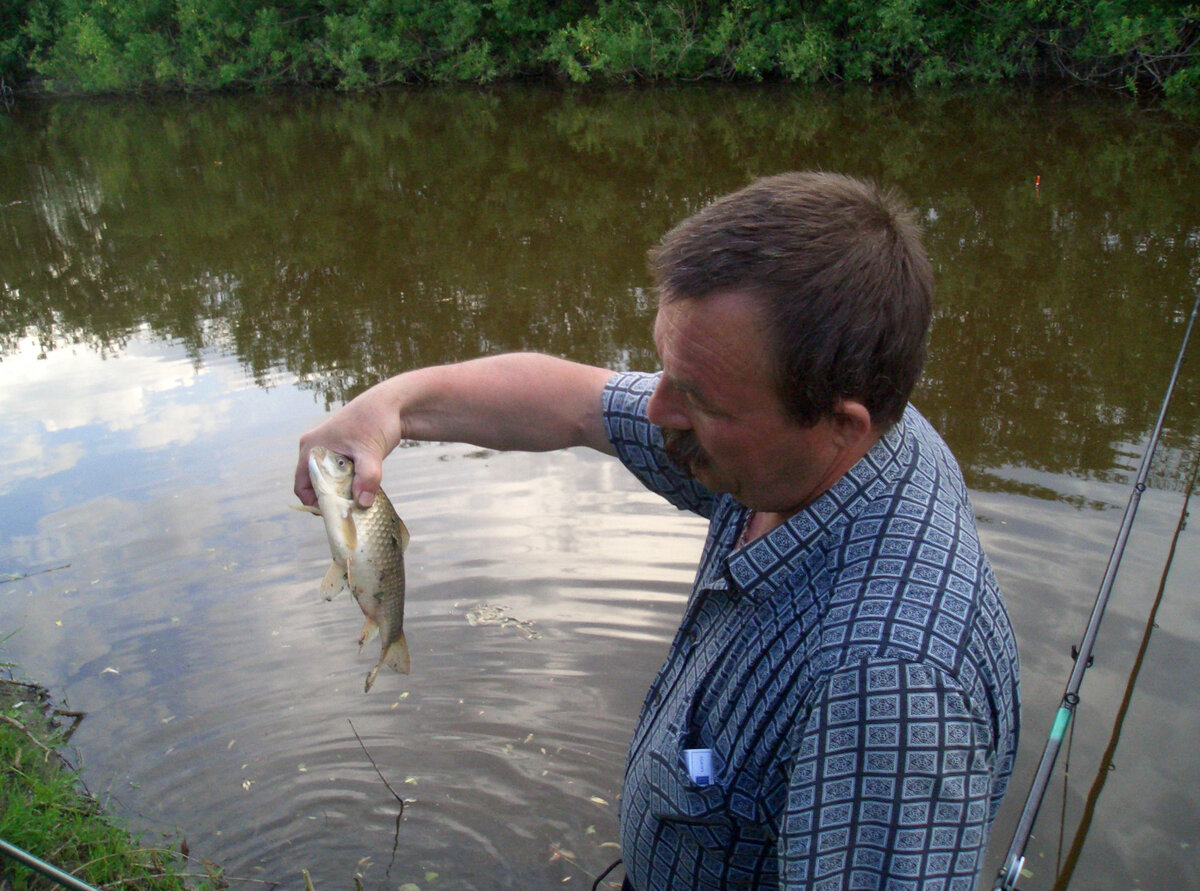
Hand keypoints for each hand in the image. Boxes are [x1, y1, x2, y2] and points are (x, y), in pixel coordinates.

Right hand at [294, 391, 397, 508]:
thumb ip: (367, 478)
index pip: (302, 485)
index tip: (335, 512)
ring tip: (358, 499)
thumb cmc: (376, 421)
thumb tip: (362, 503)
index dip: (315, 502)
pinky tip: (364, 487)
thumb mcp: (371, 452)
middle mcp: (314, 448)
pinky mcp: (340, 451)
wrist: (391, 404)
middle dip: (330, 498)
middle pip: (314, 484)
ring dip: (341, 491)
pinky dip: (348, 483)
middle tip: (349, 509)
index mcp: (312, 447)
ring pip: (328, 479)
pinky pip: (337, 473)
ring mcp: (327, 449)